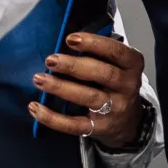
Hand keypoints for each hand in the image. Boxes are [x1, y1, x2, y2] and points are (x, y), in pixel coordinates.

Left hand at [29, 31, 149, 146]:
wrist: (128, 121)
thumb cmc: (115, 83)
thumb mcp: (117, 65)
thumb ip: (99, 52)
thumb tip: (67, 41)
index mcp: (132, 65)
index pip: (116, 51)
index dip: (94, 43)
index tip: (70, 39)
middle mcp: (128, 86)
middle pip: (102, 74)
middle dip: (74, 66)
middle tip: (51, 60)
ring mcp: (115, 109)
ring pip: (88, 97)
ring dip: (61, 87)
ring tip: (39, 79)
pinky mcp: (100, 128)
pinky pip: (75, 124)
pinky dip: (52, 118)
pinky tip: (35, 107)